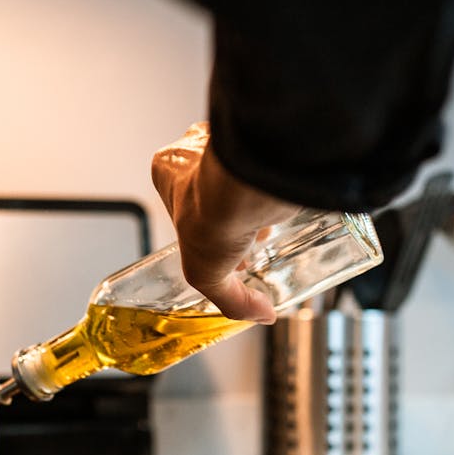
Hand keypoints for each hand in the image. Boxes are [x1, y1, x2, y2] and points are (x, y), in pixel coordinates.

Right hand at [151, 123, 299, 323]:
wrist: (243, 188)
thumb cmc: (208, 213)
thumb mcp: (204, 274)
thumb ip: (232, 300)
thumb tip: (262, 313)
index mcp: (167, 169)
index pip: (183, 202)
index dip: (205, 229)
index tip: (223, 245)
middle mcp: (196, 149)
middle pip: (214, 188)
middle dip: (231, 213)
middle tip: (246, 233)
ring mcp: (230, 141)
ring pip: (243, 174)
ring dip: (255, 197)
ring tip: (267, 220)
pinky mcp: (262, 142)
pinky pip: (271, 163)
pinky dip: (278, 183)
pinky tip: (286, 201)